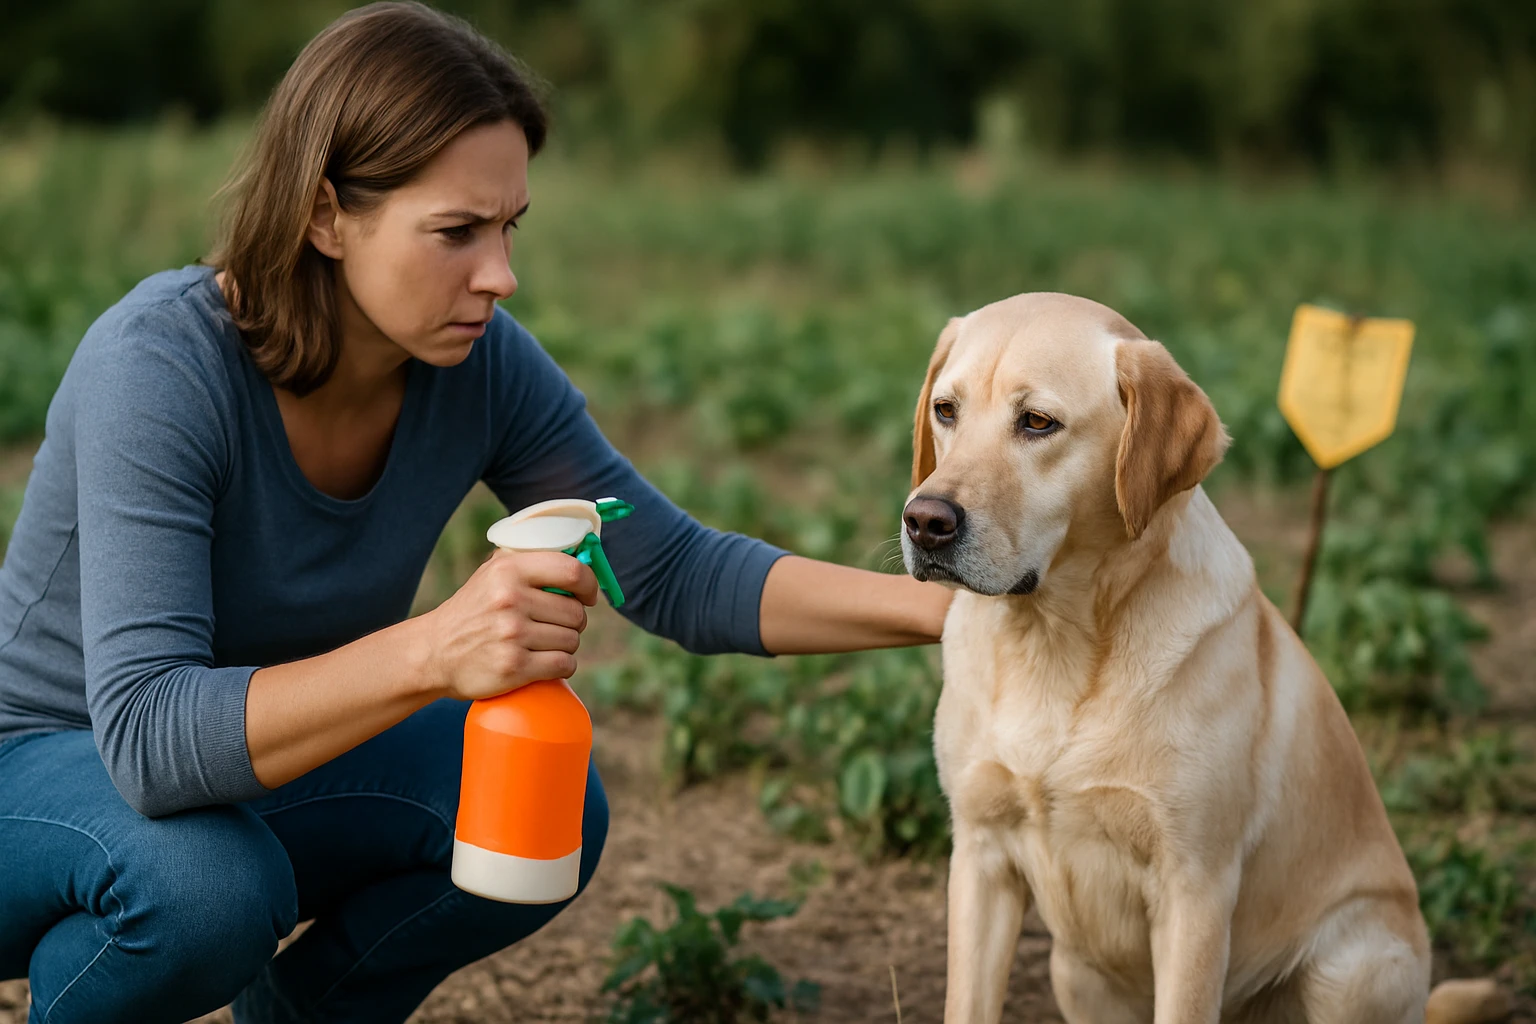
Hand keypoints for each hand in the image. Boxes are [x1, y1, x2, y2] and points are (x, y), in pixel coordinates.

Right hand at [419, 548, 598, 700]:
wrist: (435, 652)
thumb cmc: (474, 610)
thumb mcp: (492, 573)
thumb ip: (530, 561)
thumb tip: (581, 553)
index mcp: (509, 570)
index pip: (572, 571)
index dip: (589, 584)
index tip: (588, 595)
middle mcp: (510, 600)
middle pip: (576, 612)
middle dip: (574, 621)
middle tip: (555, 624)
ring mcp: (512, 635)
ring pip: (572, 640)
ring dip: (565, 644)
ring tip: (541, 642)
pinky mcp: (514, 667)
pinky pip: (564, 665)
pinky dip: (561, 665)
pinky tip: (543, 661)